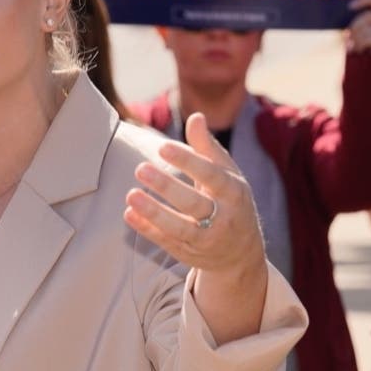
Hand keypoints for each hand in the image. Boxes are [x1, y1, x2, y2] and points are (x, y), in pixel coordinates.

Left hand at [124, 113, 264, 278]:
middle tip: (140, 168)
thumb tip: (196, 117)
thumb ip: (207, 148)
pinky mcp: (189, 254)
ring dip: (154, 213)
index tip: (162, 147)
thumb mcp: (227, 174)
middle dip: (167, 187)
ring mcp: (206, 240)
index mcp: (234, 193)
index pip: (211, 176)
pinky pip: (167, 243)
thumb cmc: (229, 200)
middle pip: (194, 203)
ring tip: (131, 195)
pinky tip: (128, 214)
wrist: (241, 253)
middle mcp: (223, 218)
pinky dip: (147, 230)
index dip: (188, 162)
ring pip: (180, 228)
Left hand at [346, 0, 370, 54]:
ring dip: (355, 39)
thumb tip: (345, 35)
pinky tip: (361, 51)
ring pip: (366, 27)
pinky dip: (359, 44)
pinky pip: (368, 38)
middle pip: (367, 15)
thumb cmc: (365, 54)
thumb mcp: (358, 39)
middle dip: (354, 27)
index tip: (350, 7)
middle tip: (349, 39)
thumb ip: (353, 32)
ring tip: (355, 48)